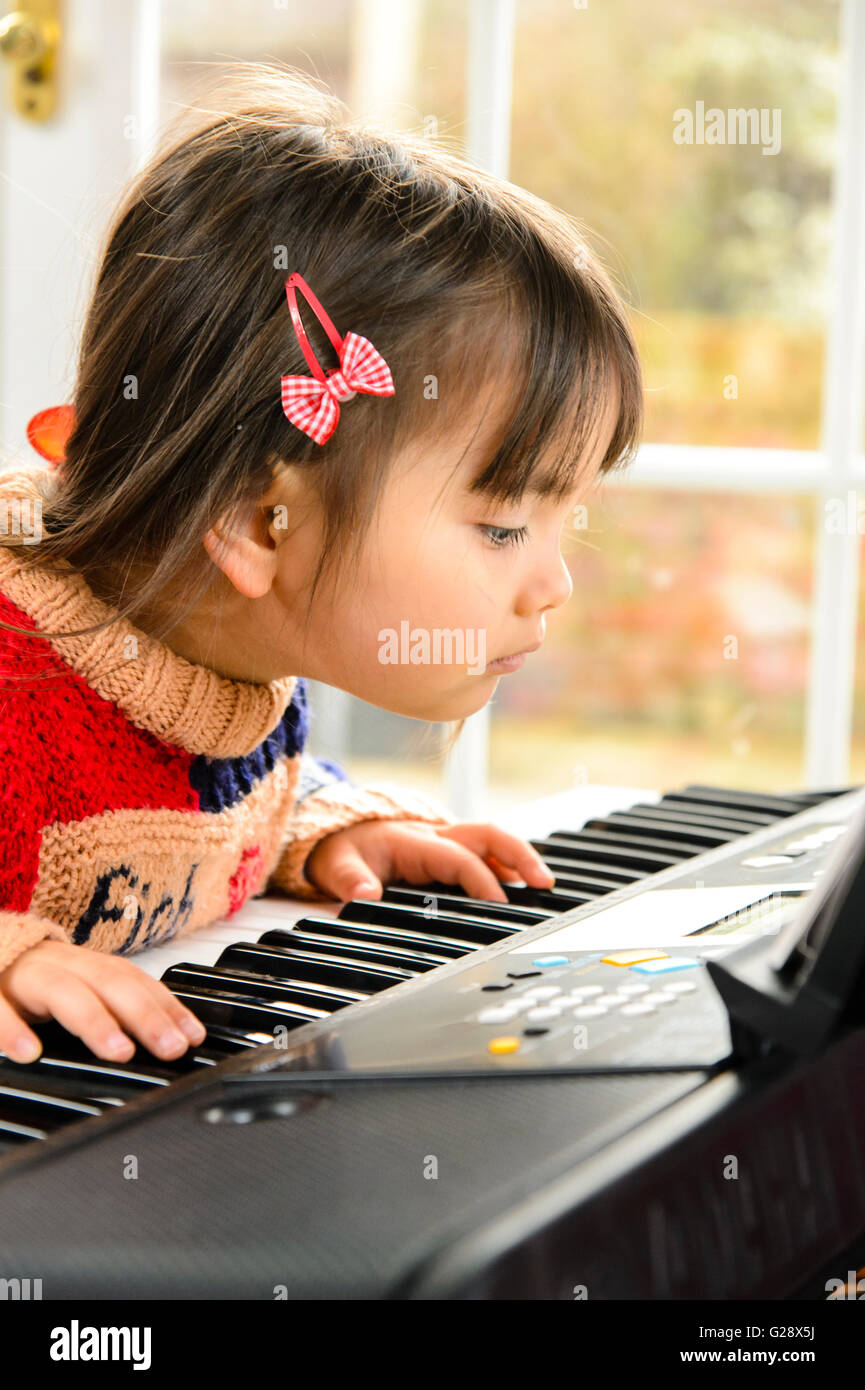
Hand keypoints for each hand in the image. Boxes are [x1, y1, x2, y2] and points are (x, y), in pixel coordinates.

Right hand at [0, 939, 206, 1064]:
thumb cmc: (24, 979)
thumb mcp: (67, 987)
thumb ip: (104, 1007)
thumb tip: (158, 1037)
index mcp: (80, 964)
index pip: (132, 979)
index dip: (165, 1005)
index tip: (192, 1037)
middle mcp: (57, 963)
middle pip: (107, 981)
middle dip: (143, 1014)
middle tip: (171, 1047)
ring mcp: (19, 973)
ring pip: (60, 989)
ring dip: (93, 1020)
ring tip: (120, 1051)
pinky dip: (11, 1028)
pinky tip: (30, 1052)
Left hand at [303, 819, 555, 902]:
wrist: (337, 835)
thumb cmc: (342, 851)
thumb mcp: (336, 865)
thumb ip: (350, 880)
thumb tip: (366, 895)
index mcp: (414, 840)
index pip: (458, 856)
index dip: (481, 878)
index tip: (499, 902)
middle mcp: (436, 836)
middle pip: (488, 834)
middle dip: (519, 854)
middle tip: (543, 882)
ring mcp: (446, 841)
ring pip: (492, 840)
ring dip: (520, 858)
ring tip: (545, 884)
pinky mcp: (450, 850)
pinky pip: (486, 851)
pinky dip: (508, 864)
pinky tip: (523, 886)